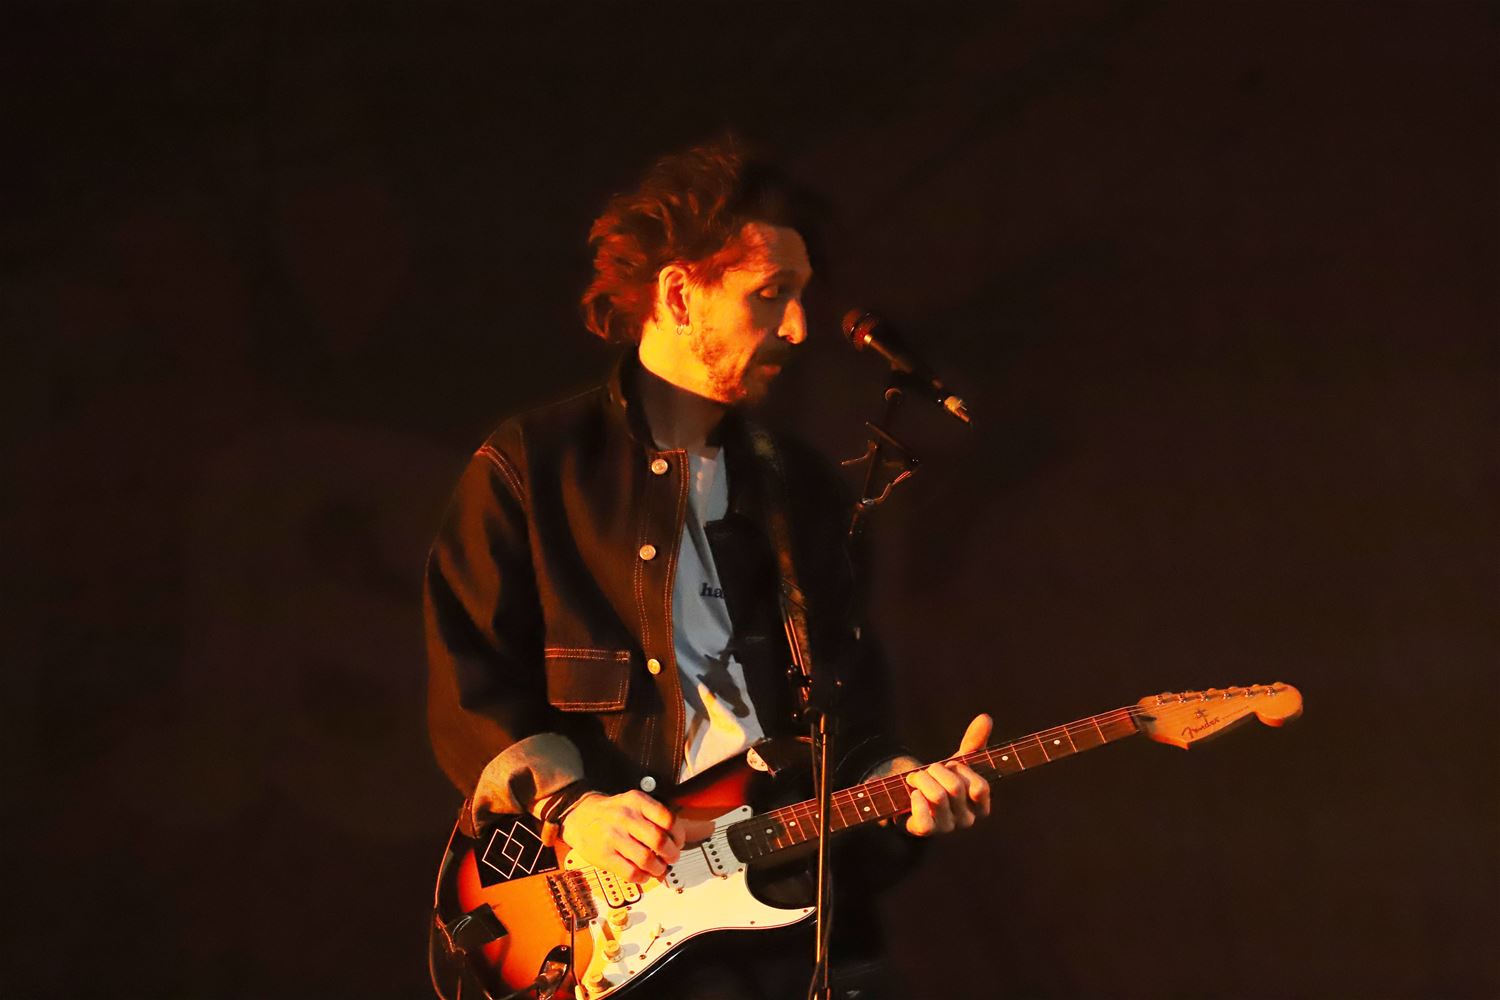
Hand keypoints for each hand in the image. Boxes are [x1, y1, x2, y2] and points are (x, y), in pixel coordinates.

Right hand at [560, 790, 710, 883]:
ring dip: (659, 868)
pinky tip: (644, 874)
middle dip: (672, 854)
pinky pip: (631, 873)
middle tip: (672, 858)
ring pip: (647, 860)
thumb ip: (655, 816)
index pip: (668, 819)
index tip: (678, 842)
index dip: (679, 835)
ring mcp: (613, 837)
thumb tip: (678, 839)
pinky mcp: (604, 856)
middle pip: (660, 841)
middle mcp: (625, 817)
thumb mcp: (633, 803)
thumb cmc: (612, 813)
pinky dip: (643, 877)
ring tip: (659, 868)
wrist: (579, 817)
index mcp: (637, 801)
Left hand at [901, 713, 993, 836]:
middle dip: (936, 770)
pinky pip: (923, 818)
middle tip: (926, 770)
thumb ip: (973, 742)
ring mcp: (946, 828)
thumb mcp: (957, 762)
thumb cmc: (939, 780)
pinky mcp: (925, 831)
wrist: (909, 796)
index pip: (980, 787)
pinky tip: (913, 795)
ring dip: (921, 779)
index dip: (962, 770)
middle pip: (955, 788)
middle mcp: (966, 820)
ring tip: (914, 779)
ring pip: (937, 797)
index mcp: (980, 806)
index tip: (951, 766)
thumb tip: (985, 718)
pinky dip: (915, 800)